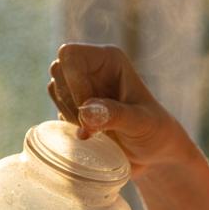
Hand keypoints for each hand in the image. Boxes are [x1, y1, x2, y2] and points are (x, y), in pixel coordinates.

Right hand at [47, 42, 194, 175]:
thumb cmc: (154, 132)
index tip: (88, 108)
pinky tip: (90, 135)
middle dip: (69, 99)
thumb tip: (86, 110)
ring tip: (95, 131)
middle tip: (92, 124)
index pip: (70, 54)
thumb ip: (115, 115)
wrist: (153, 154)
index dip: (73, 81)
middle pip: (58, 70)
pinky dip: (67, 122)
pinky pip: (57, 107)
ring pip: (54, 88)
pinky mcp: (76, 104)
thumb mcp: (140, 123)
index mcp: (109, 59)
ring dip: (68, 112)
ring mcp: (82, 85)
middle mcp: (93, 67)